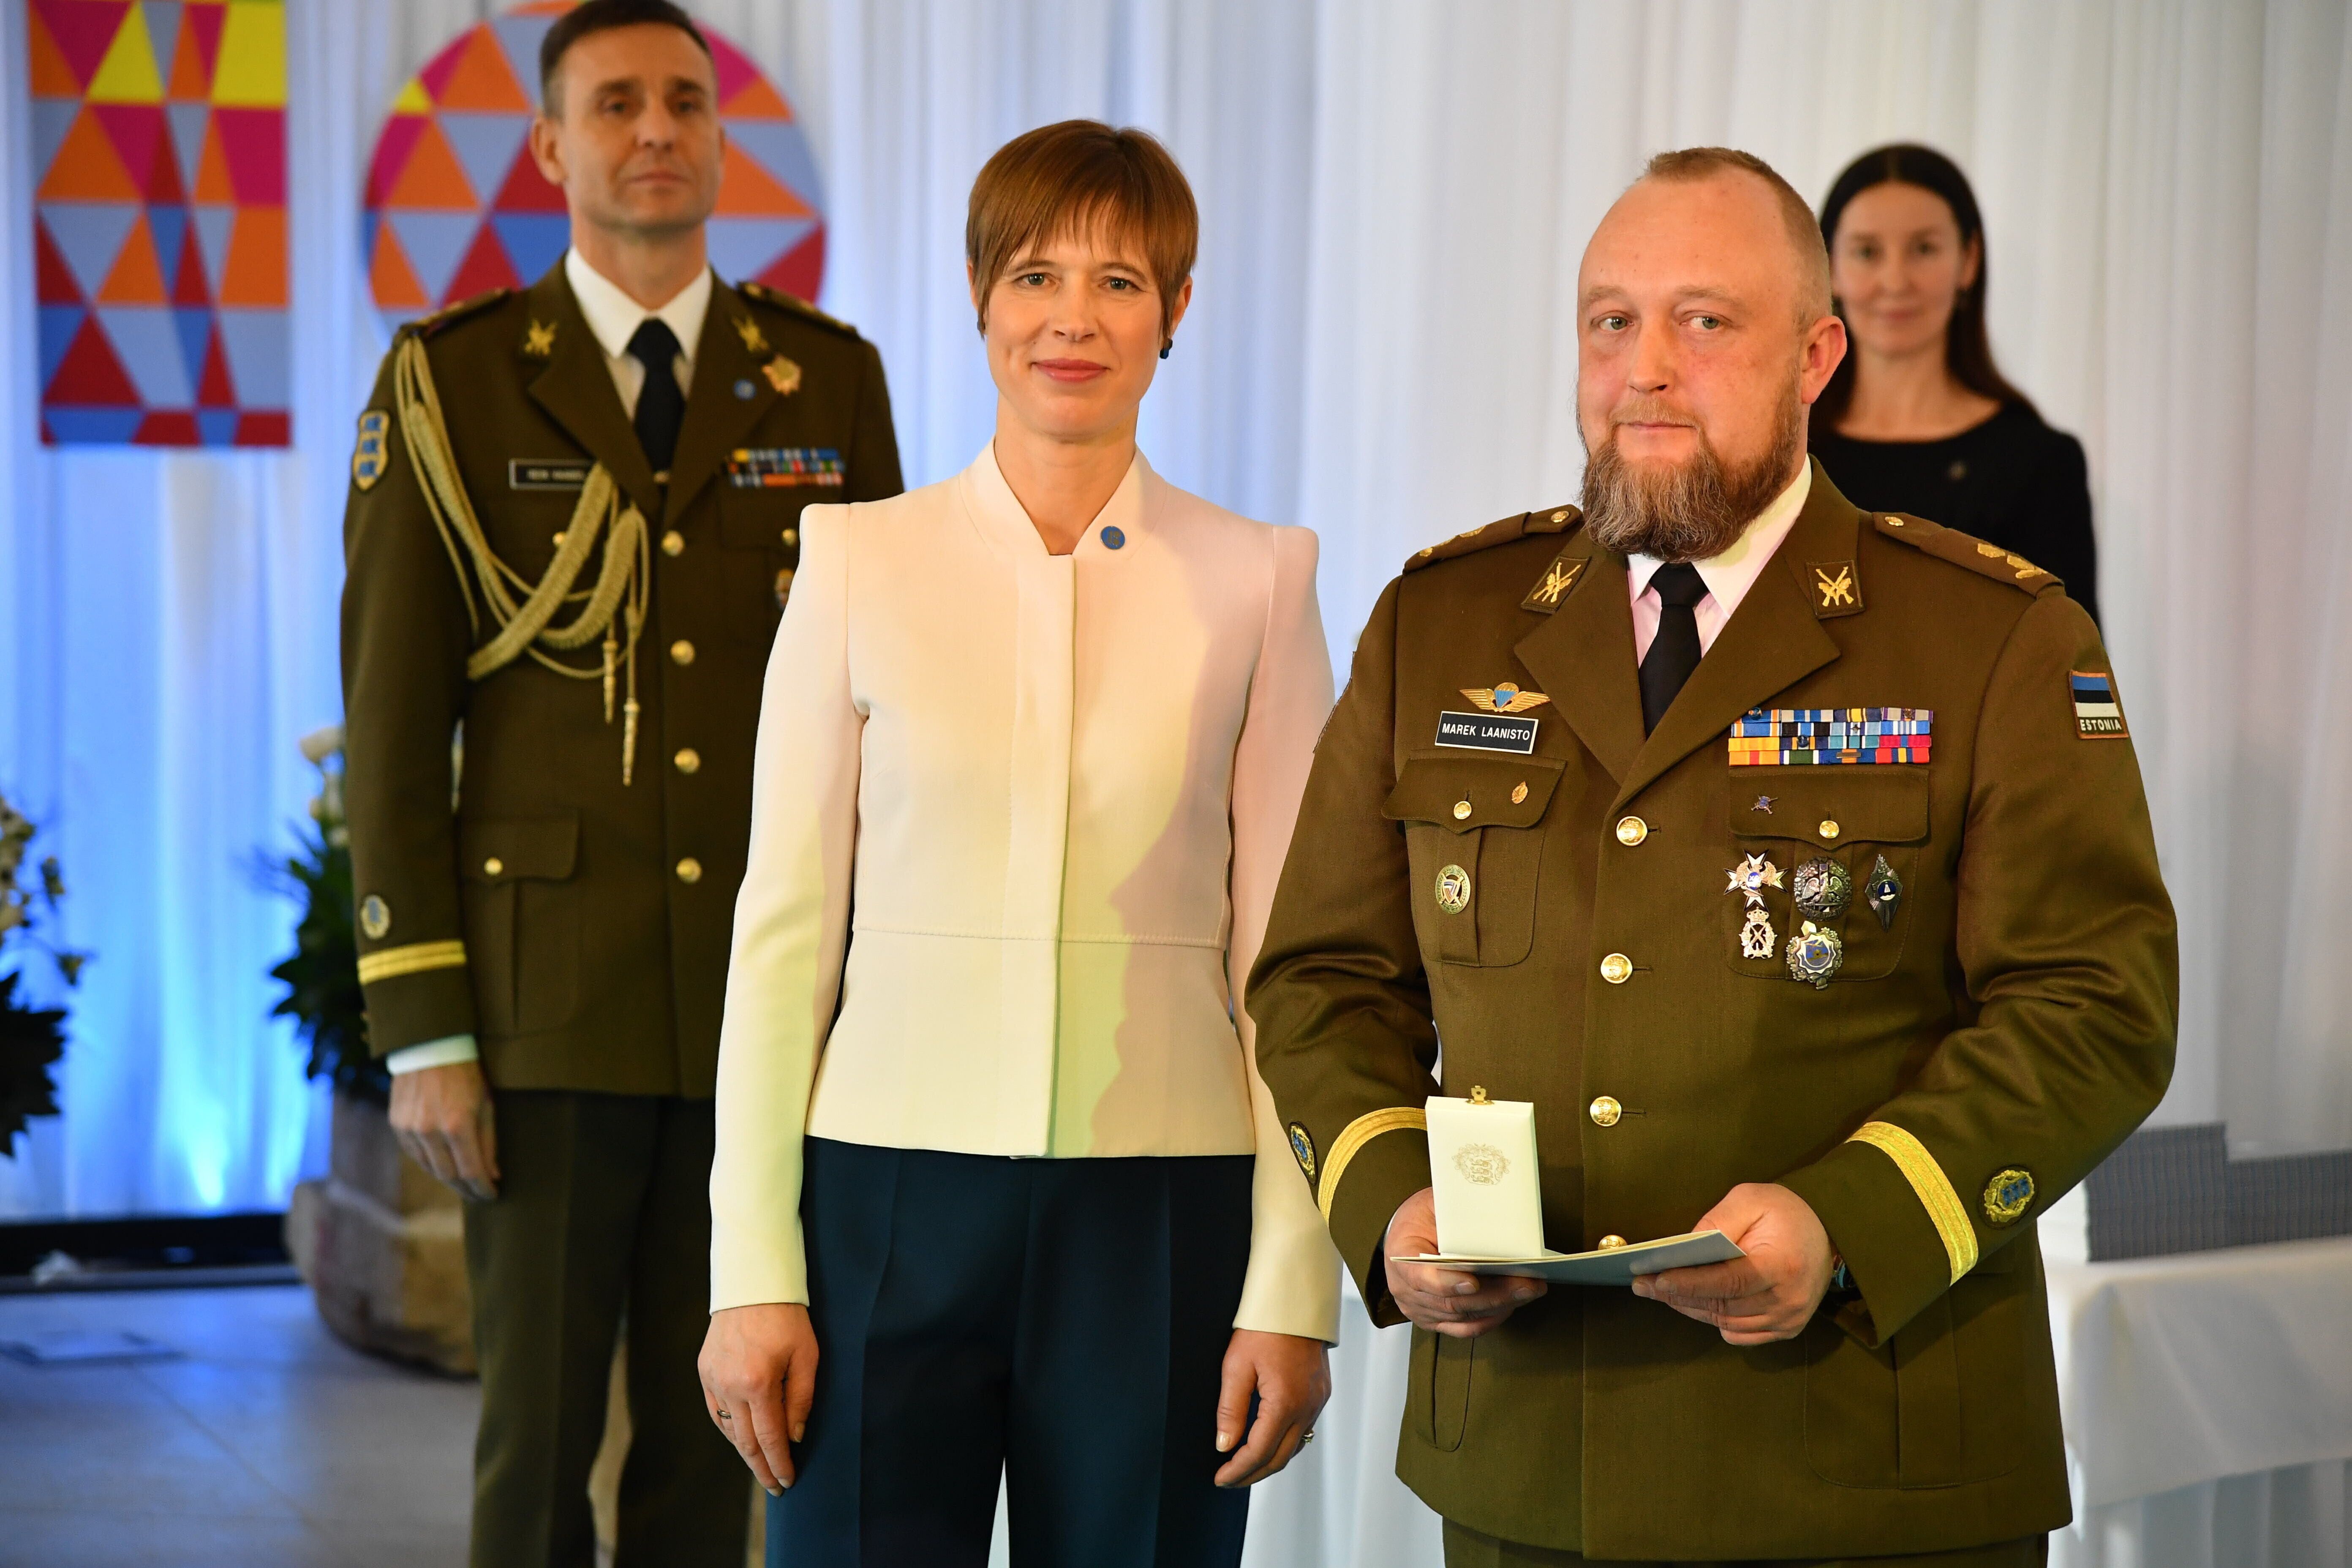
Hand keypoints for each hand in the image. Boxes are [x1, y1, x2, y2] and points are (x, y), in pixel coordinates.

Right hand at [387, 1061, 497, 1200]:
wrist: (430, 1045)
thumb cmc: (466, 1072)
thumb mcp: (486, 1102)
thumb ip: (489, 1141)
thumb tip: (493, 1174)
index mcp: (457, 1125)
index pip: (471, 1171)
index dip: (483, 1188)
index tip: (493, 1195)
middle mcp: (430, 1131)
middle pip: (449, 1175)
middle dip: (466, 1188)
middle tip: (479, 1193)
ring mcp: (409, 1129)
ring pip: (430, 1167)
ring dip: (448, 1178)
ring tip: (463, 1182)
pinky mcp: (396, 1124)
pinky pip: (414, 1154)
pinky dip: (430, 1163)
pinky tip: (442, 1164)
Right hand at [699, 1303, 819, 1494]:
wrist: (751, 1283)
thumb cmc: (787, 1317)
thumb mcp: (807, 1355)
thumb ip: (801, 1399)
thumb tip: (794, 1437)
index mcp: (758, 1383)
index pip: (769, 1438)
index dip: (779, 1463)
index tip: (787, 1481)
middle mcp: (730, 1386)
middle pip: (745, 1442)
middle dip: (762, 1468)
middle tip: (776, 1486)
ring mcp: (713, 1380)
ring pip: (728, 1430)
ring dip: (745, 1452)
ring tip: (762, 1467)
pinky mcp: (704, 1372)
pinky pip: (716, 1412)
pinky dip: (729, 1430)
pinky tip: (741, 1439)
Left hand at [1212, 1329, 1330, 1487]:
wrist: (1295, 1302)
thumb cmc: (1264, 1327)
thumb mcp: (1236, 1366)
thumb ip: (1230, 1410)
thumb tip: (1224, 1445)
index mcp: (1285, 1403)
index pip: (1259, 1452)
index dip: (1238, 1470)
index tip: (1220, 1478)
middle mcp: (1307, 1407)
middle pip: (1279, 1458)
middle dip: (1252, 1474)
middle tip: (1229, 1479)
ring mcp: (1317, 1401)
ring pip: (1294, 1447)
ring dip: (1269, 1461)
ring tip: (1244, 1466)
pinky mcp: (1321, 1393)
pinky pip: (1304, 1430)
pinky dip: (1284, 1444)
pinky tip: (1268, 1442)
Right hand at [1381, 1187, 1545, 1337]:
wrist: (1404, 1236)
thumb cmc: (1419, 1219)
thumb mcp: (1431, 1204)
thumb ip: (1454, 1215)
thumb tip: (1492, 1221)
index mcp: (1401, 1257)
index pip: (1420, 1277)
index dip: (1447, 1283)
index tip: (1474, 1281)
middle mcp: (1406, 1291)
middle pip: (1452, 1302)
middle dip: (1494, 1294)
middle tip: (1526, 1284)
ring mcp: (1421, 1309)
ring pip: (1464, 1317)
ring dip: (1500, 1305)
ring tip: (1529, 1290)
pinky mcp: (1435, 1320)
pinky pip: (1466, 1328)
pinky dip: (1491, 1319)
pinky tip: (1511, 1305)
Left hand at [1630, 1182, 1833, 1344]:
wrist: (1827, 1231)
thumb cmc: (1784, 1212)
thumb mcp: (1750, 1199)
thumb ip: (1717, 1221)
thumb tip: (1683, 1249)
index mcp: (1782, 1266)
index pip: (1728, 1282)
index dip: (1690, 1283)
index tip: (1656, 1278)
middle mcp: (1788, 1300)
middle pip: (1722, 1306)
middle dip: (1678, 1295)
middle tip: (1643, 1284)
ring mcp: (1788, 1319)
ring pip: (1726, 1322)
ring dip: (1691, 1308)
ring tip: (1660, 1291)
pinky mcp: (1786, 1328)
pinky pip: (1739, 1333)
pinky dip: (1714, 1319)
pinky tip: (1694, 1302)